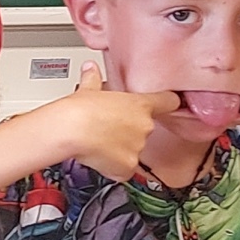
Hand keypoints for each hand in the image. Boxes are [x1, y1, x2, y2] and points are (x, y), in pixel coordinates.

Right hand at [61, 64, 176, 182]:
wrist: (71, 130)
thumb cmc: (79, 109)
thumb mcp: (87, 89)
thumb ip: (94, 79)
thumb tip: (90, 69)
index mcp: (140, 104)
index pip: (168, 102)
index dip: (167, 103)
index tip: (168, 105)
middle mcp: (145, 126)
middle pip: (144, 130)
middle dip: (128, 132)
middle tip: (107, 130)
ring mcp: (138, 147)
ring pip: (133, 151)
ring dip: (120, 150)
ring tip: (98, 144)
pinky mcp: (128, 166)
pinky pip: (124, 170)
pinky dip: (113, 168)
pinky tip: (98, 158)